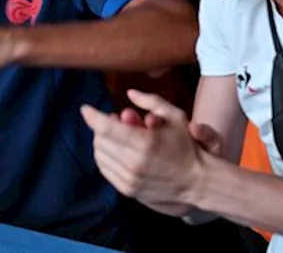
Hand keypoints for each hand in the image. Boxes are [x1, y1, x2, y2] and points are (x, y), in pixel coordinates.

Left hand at [81, 90, 205, 212]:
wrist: (196, 183)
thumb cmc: (187, 146)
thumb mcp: (177, 117)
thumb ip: (152, 101)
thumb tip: (129, 92)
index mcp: (146, 142)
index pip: (107, 128)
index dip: (93, 116)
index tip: (85, 108)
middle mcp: (133, 162)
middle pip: (100, 140)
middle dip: (102, 126)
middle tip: (115, 120)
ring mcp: (128, 178)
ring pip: (100, 154)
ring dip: (103, 141)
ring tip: (116, 135)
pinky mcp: (126, 189)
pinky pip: (105, 169)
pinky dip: (105, 156)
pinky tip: (117, 150)